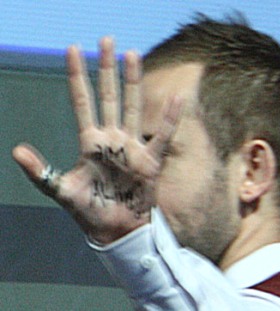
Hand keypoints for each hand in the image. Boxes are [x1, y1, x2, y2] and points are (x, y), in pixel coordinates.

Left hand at [12, 37, 180, 243]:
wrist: (114, 228)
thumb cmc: (88, 210)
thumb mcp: (61, 190)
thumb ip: (40, 172)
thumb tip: (15, 150)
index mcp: (90, 142)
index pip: (82, 102)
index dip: (77, 77)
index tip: (72, 50)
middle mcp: (111, 139)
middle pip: (109, 96)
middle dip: (107, 69)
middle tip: (107, 41)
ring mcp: (132, 147)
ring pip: (133, 107)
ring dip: (133, 82)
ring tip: (133, 55)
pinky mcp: (150, 160)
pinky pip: (162, 135)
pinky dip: (169, 118)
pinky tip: (176, 98)